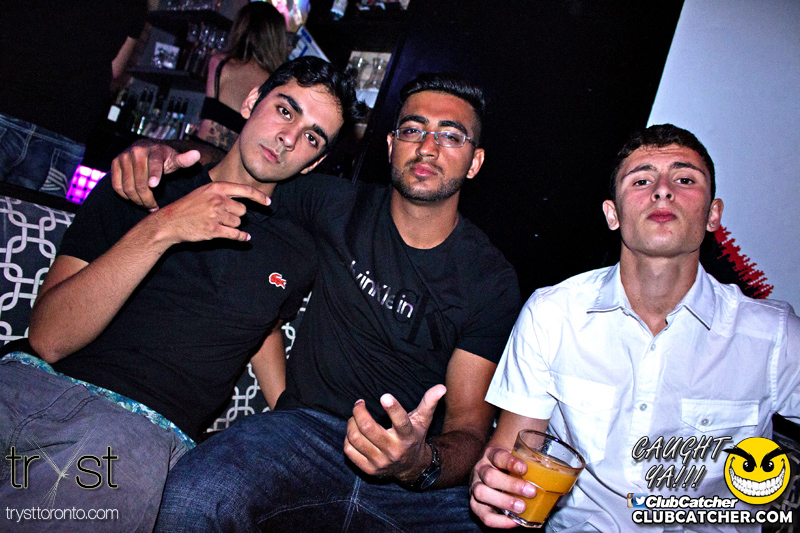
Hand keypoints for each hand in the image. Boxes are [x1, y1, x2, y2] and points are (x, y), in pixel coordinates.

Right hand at [111, 143, 200, 210]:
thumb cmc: (164, 158)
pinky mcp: (115, 163)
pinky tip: (135, 199)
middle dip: (147, 198)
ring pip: (128, 186)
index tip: (154, 185)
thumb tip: (196, 154)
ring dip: (137, 200)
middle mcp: (137, 151)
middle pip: (140, 181)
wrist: (146, 149)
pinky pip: (117, 186)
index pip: (154, 164)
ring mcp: (124, 157)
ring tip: (147, 205)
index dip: (154, 174)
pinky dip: (125, 196)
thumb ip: (185, 160)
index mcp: (155, 150)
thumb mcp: (176, 159)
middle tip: (154, 207)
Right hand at [151, 181, 269, 244]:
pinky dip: (242, 237)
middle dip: (236, 215)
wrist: (170, 222)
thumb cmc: (188, 206)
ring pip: (238, 223)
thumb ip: (223, 193)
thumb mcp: (204, 192)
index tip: (268, 203)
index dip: (259, 197)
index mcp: (216, 188)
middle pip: (243, 210)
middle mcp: (217, 200)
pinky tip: (245, 238)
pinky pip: (236, 234)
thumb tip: (245, 199)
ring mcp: (215, 215)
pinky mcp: (213, 230)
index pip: (245, 190)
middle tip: (222, 216)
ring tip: (216, 223)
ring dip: (232, 225)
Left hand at [344, 384, 445, 481]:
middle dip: (359, 412)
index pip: (401, 422)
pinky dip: (348, 438)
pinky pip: (350, 451)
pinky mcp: (369, 469)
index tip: (384, 396)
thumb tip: (441, 387)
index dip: (393, 409)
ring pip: (356, 438)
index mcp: (407, 436)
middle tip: (359, 403)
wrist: (412, 468)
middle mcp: (394, 450)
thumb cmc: (415, 437)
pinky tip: (353, 431)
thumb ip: (429, 402)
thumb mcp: (423, 421)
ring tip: (355, 416)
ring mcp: (380, 462)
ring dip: (351, 423)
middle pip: (368, 428)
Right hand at [470, 445, 536, 527]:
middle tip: (531, 492)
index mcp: (492, 454)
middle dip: (511, 485)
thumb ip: (533, 458)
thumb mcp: (518, 456)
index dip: (511, 463)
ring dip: (503, 502)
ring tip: (522, 507)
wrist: (492, 469)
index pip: (498, 456)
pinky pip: (483, 515)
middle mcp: (481, 469)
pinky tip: (514, 521)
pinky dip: (499, 521)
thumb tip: (562, 466)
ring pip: (481, 493)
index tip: (525, 469)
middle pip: (489, 476)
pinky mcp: (476, 504)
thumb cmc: (511, 464)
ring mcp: (475, 486)